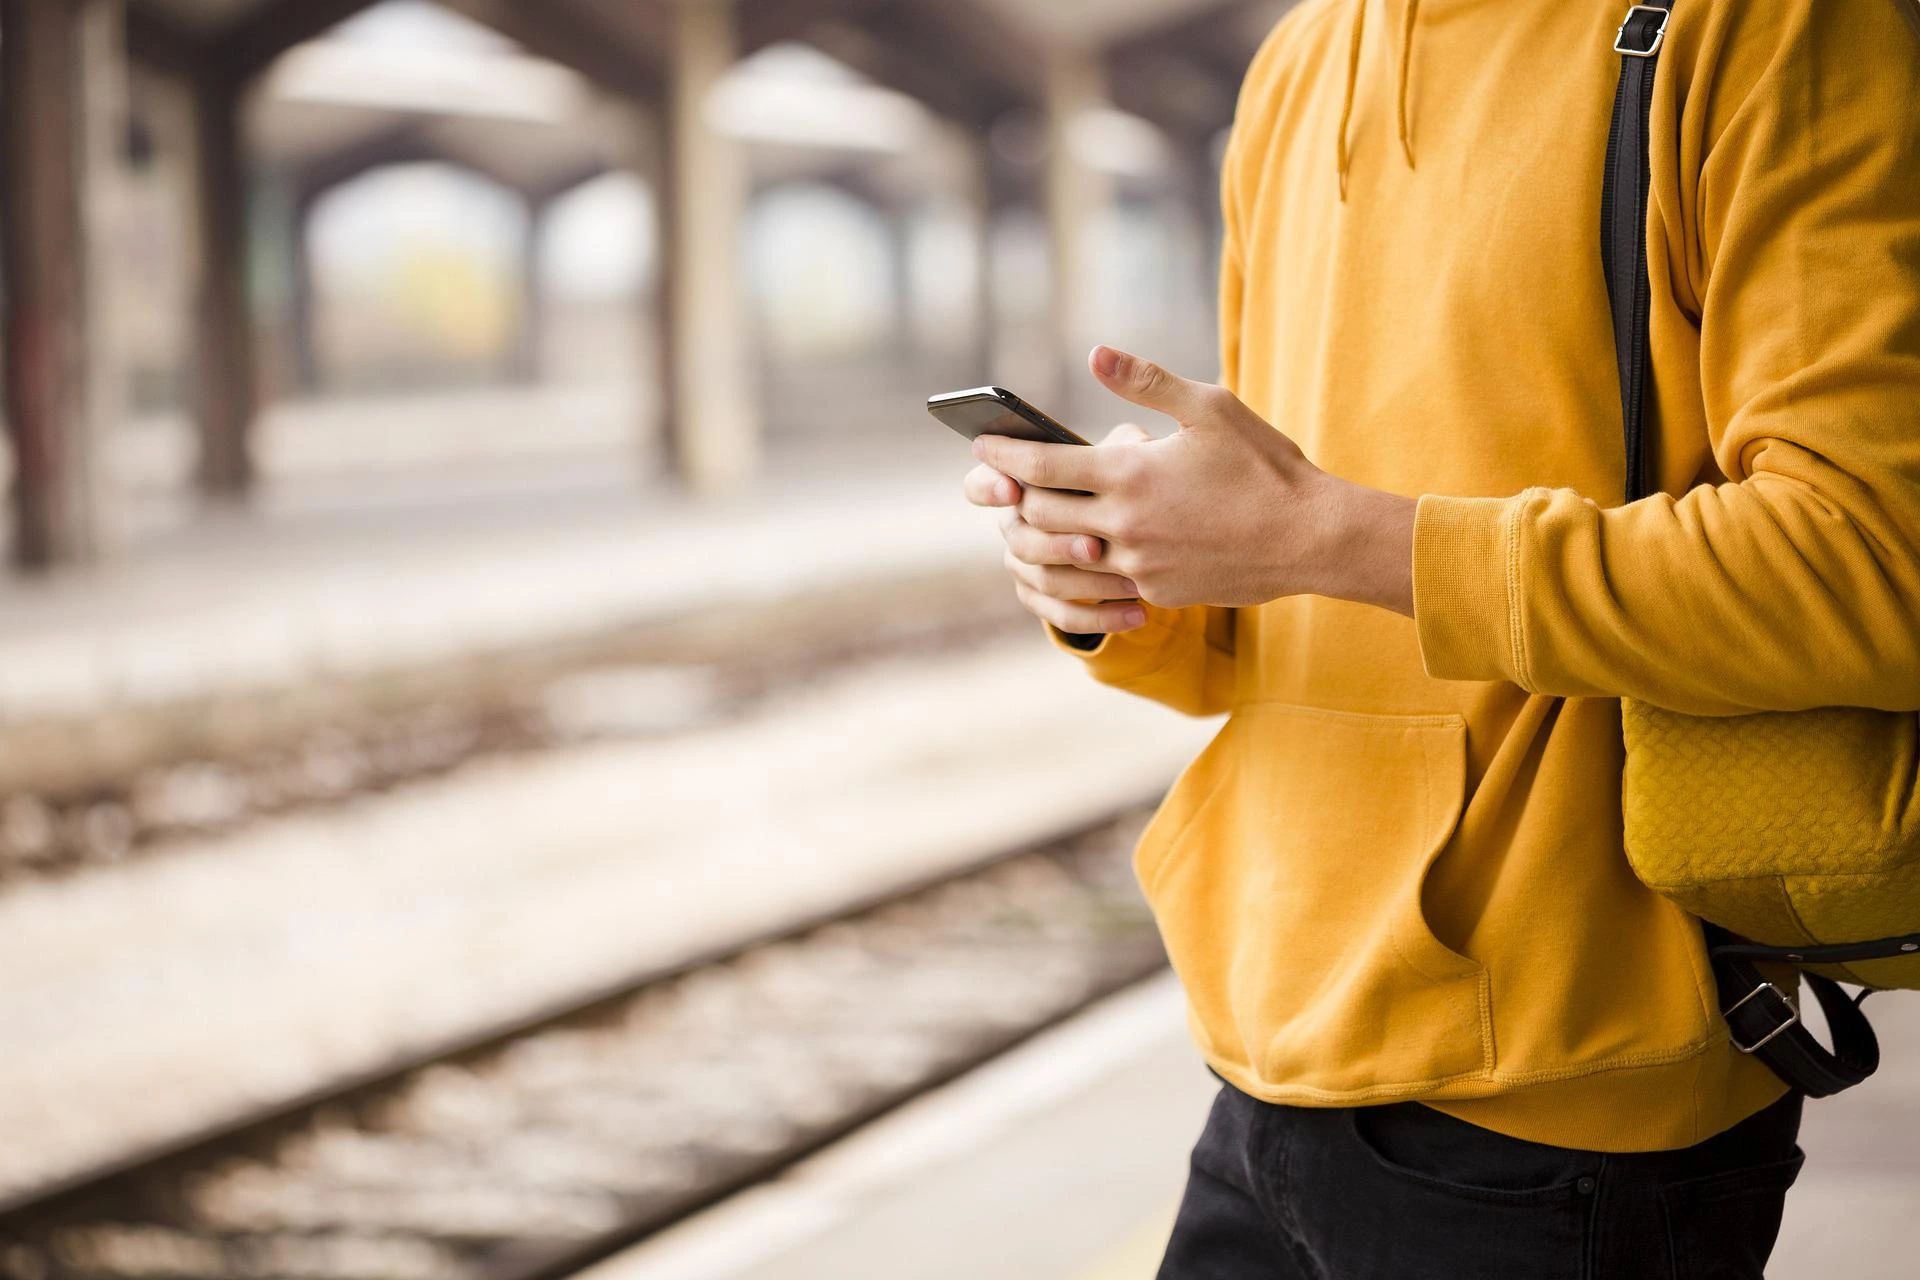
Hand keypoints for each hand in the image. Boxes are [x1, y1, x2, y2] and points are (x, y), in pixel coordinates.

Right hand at [965, 423, 1154, 634]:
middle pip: (1021, 540)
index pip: (980, 485)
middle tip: (1096, 547)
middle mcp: (1014, 526)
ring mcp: (1024, 565)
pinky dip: (1102, 616)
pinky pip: (1062, 615)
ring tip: (1133, 583)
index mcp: (1019, 485)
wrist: (1134, 528)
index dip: (989, 488)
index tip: (1013, 490)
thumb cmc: (1121, 480)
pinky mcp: (1042, 599)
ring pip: (1044, 580)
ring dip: (1090, 583)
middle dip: (1058, 545)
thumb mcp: (1125, 456)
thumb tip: (1134, 445)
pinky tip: (1138, 614)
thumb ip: (1122, 447)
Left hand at [970, 346, 1416, 618]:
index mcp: (1129, 473)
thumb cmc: (1265, 465)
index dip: (1002, 453)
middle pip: (1038, 515)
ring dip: (1041, 538)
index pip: (1040, 465)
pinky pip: (1104, 581)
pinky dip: (1087, 563)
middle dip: (1015, 496)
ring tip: (1037, 518)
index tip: (980, 444)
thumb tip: (1095, 353)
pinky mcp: (1157, 593)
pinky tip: (1090, 547)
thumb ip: (1145, 381)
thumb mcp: (1210, 407)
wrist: (1311, 538)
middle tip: (1005, 482)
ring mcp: (1138, 565)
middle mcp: (1124, 524)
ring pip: (1062, 556)